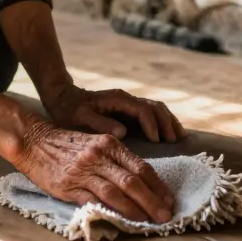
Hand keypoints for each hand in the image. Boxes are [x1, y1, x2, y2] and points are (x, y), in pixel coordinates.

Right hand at [14, 121, 174, 222]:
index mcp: (109, 144)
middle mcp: (99, 155)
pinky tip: (121, 220)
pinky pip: (94, 200)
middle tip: (166, 215)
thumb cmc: (67, 145)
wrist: (34, 142)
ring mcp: (84, 171)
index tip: (169, 199)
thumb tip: (140, 181)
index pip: (140, 167)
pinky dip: (110, 211)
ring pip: (116, 192)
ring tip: (149, 221)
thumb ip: (115, 158)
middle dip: (153, 200)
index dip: (157, 186)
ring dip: (136, 209)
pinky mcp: (70, 186)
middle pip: (133, 181)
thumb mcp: (95, 142)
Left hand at [44, 84, 184, 142]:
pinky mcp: (129, 111)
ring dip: (168, 121)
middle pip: (155, 107)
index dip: (152, 125)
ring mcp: (129, 104)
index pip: (142, 110)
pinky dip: (163, 122)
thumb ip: (100, 123)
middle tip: (173, 141)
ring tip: (178, 138)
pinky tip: (170, 134)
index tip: (157, 141)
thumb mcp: (80, 117)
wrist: (63, 99)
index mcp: (117, 99)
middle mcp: (126, 99)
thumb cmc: (69, 110)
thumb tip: (123, 132)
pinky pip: (152, 114)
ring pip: (157, 109)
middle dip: (166, 123)